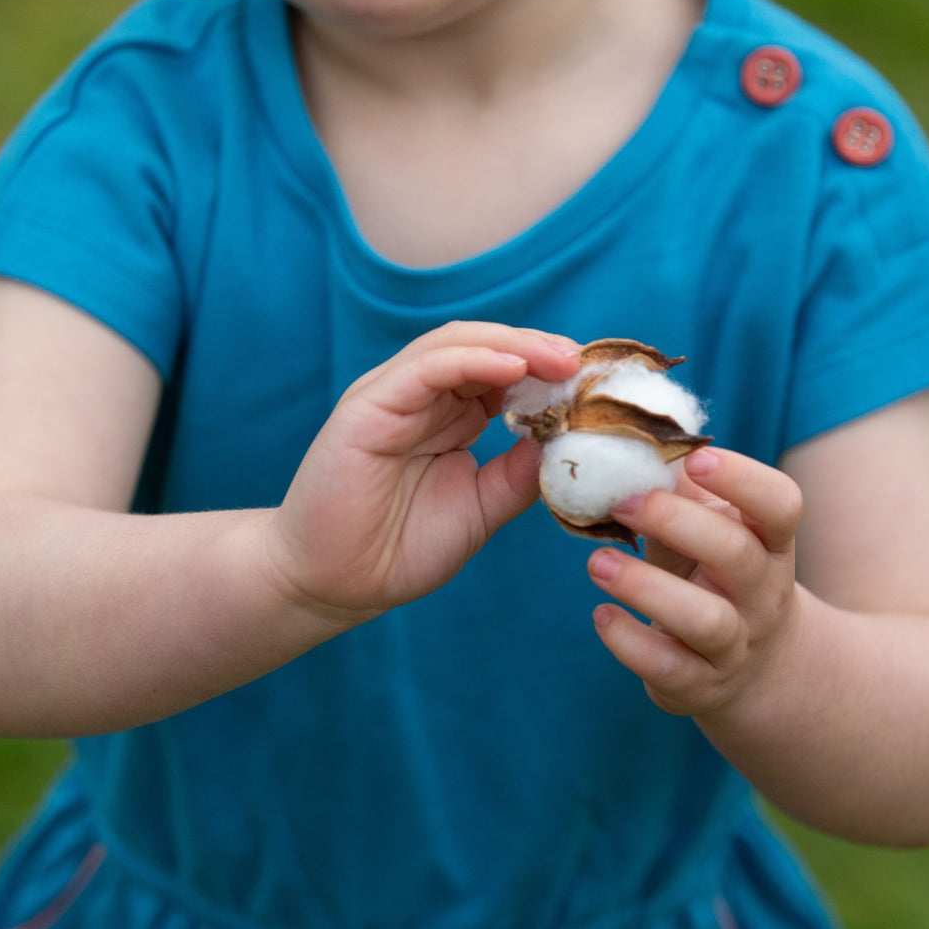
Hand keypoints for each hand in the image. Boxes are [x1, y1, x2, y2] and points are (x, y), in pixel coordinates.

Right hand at [269, 322, 581, 626]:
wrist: (334, 584)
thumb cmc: (399, 548)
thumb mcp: (480, 508)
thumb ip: (518, 474)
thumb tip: (564, 441)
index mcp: (448, 417)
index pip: (504, 373)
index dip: (549, 370)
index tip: (594, 383)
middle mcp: (423, 398)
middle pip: (487, 349)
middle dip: (540, 349)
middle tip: (585, 362)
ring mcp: (394, 396)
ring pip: (458, 345)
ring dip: (514, 345)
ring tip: (560, 357)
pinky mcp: (368, 405)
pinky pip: (425, 369)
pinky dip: (472, 360)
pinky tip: (513, 367)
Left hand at [587, 447, 804, 718]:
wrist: (757, 669)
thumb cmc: (714, 573)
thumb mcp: (710, 528)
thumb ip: (679, 488)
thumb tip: (628, 429)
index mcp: (768, 542)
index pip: (780, 505)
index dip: (744, 480)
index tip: (696, 458)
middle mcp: (761, 593)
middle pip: (737, 555)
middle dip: (678, 523)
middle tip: (622, 501)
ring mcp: (736, 643)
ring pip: (704, 619)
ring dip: (645, 587)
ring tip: (595, 562)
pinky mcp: (700, 685)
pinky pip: (670, 667)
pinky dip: (631, 642)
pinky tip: (601, 615)